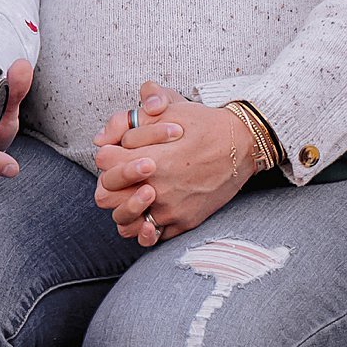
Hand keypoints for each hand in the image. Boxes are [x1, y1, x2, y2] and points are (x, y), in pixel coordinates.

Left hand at [92, 82, 258, 247]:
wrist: (241, 146)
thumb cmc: (204, 125)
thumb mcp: (169, 110)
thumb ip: (133, 120)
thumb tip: (104, 137)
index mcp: (151, 160)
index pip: (104, 161)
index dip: (108, 152)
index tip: (116, 149)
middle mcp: (158, 189)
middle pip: (106, 196)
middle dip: (109, 181)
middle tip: (121, 173)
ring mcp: (171, 210)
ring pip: (124, 223)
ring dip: (123, 207)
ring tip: (132, 193)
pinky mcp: (184, 222)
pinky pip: (151, 236)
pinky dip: (144, 226)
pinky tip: (149, 209)